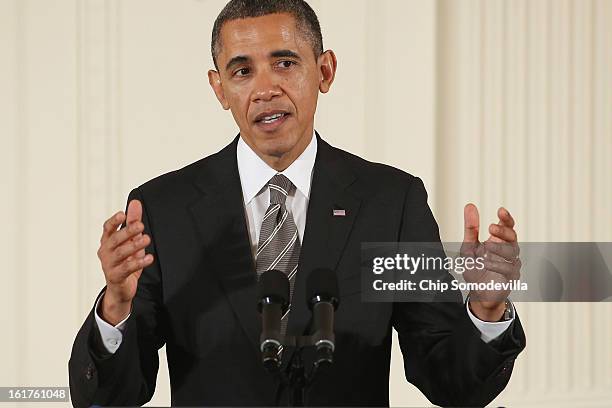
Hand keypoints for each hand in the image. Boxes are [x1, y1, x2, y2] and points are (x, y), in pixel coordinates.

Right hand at [97, 200, 153, 324]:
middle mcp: (105, 251)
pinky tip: (149, 258)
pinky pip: (127, 268)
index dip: (114, 221)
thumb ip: (133, 221)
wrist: (120, 288)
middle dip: (127, 231)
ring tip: (147, 239)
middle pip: (114, 239)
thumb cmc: (125, 260)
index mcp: (107, 241)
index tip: (122, 214)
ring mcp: (109, 264)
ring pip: (120, 253)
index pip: (107, 228)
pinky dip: (139, 262)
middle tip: (141, 225)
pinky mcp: (116, 276)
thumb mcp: (130, 239)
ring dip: (134, 245)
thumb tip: (136, 202)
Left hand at [460, 204, 520, 320]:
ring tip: (486, 247)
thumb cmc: (475, 268)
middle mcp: (508, 251)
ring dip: (499, 248)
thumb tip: (470, 206)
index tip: (500, 211)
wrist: (477, 292)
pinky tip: (486, 263)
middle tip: (490, 228)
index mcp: (499, 241)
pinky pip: (508, 269)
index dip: (506, 218)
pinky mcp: (511, 278)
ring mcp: (511, 264)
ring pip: (512, 252)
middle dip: (503, 231)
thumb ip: (471, 228)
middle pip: (513, 236)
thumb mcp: (469, 246)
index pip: (507, 226)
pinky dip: (497, 265)